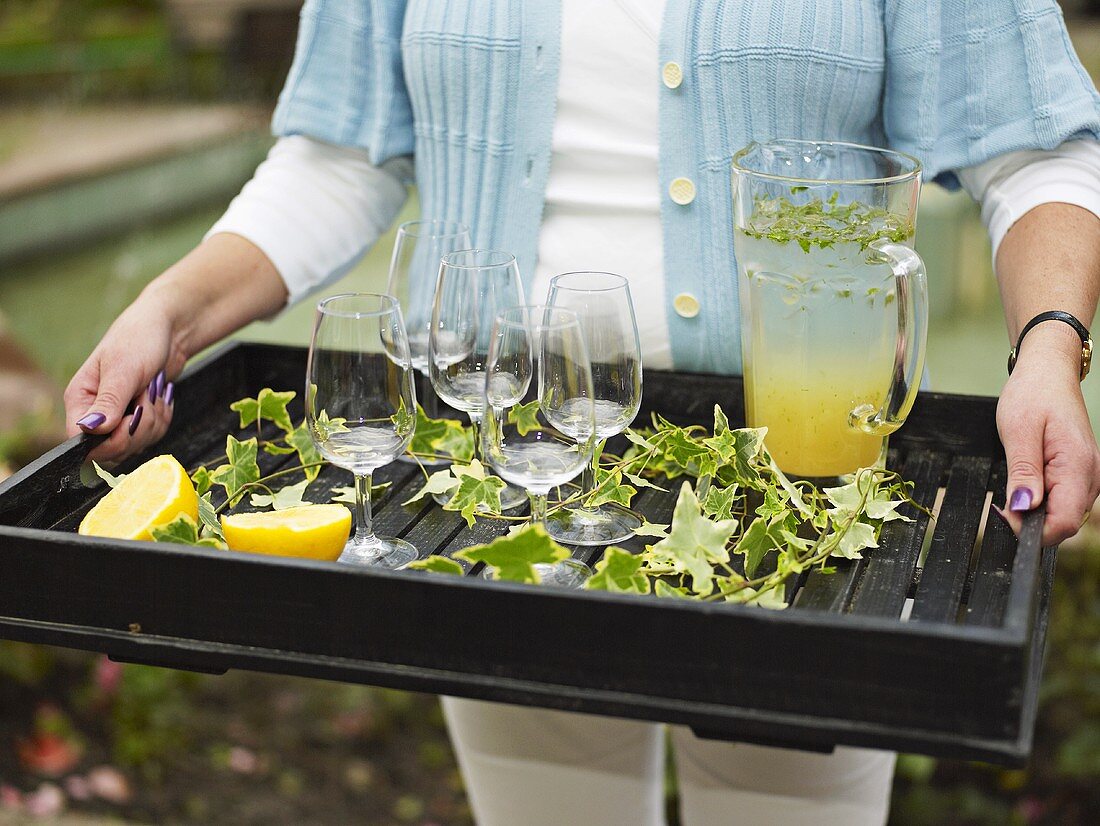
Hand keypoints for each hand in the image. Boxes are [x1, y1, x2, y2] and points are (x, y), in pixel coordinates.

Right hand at [64, 290, 183, 464]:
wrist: (169, 330)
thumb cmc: (140, 339)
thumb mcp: (123, 369)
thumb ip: (108, 401)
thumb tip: (90, 429)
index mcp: (79, 399)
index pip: (81, 442)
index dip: (108, 442)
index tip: (130, 422)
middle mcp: (95, 412)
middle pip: (110, 450)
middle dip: (137, 430)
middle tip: (146, 401)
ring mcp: (118, 417)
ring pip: (135, 445)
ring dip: (153, 422)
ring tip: (153, 392)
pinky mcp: (138, 418)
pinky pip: (152, 436)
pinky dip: (162, 419)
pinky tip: (160, 397)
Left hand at [996, 328, 1099, 544]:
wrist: (1047, 373)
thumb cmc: (1032, 395)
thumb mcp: (1017, 431)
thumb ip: (1022, 472)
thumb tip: (1022, 508)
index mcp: (1077, 467)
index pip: (1064, 522)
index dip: (1033, 530)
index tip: (1006, 517)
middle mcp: (1090, 476)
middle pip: (1065, 523)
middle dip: (1032, 522)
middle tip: (1003, 502)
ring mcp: (1087, 476)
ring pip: (1063, 515)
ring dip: (1036, 512)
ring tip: (1015, 488)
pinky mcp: (1079, 475)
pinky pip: (1063, 501)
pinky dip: (1042, 501)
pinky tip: (1027, 485)